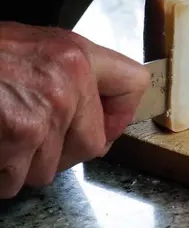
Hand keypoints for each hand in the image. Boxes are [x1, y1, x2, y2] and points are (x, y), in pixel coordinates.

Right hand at [0, 22, 149, 197]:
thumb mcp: (34, 47)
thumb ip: (70, 74)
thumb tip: (95, 113)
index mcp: (78, 55)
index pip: (135, 83)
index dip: (121, 113)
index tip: (106, 125)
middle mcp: (69, 83)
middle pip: (93, 145)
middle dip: (64, 153)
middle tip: (36, 141)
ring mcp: (45, 114)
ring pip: (50, 168)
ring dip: (24, 165)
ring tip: (3, 137)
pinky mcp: (19, 138)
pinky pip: (16, 180)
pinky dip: (0, 174)